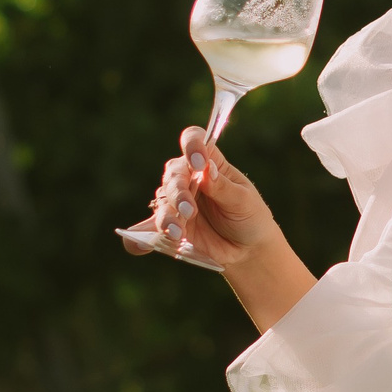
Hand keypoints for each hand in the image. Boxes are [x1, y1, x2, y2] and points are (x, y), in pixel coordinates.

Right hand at [123, 126, 282, 270]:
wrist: (248, 250)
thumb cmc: (250, 217)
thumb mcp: (243, 201)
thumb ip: (223, 187)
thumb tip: (205, 169)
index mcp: (210, 162)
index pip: (195, 141)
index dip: (192, 146)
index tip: (199, 163)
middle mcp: (190, 178)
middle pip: (174, 173)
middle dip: (178, 191)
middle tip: (189, 210)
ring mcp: (178, 201)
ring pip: (162, 200)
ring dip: (167, 215)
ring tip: (178, 232)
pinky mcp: (172, 224)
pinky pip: (151, 227)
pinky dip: (143, 235)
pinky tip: (140, 245)